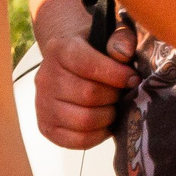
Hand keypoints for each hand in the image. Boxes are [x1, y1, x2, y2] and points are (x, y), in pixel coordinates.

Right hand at [32, 0, 136, 149]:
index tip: (133, 78)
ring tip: (113, 107)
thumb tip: (123, 54)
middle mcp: (46, 77)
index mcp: (60, 49)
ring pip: (84, 120)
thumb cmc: (92, 48)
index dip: (117, 74)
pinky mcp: (46, 127)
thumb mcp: (108, 34)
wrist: (66, 60)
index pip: (89, 65)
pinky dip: (98, 135)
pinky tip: (104, 123)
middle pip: (89, 95)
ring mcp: (42, 104)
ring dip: (107, 116)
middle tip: (121, 93)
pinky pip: (77, 141)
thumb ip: (121, 40)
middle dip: (114, 96)